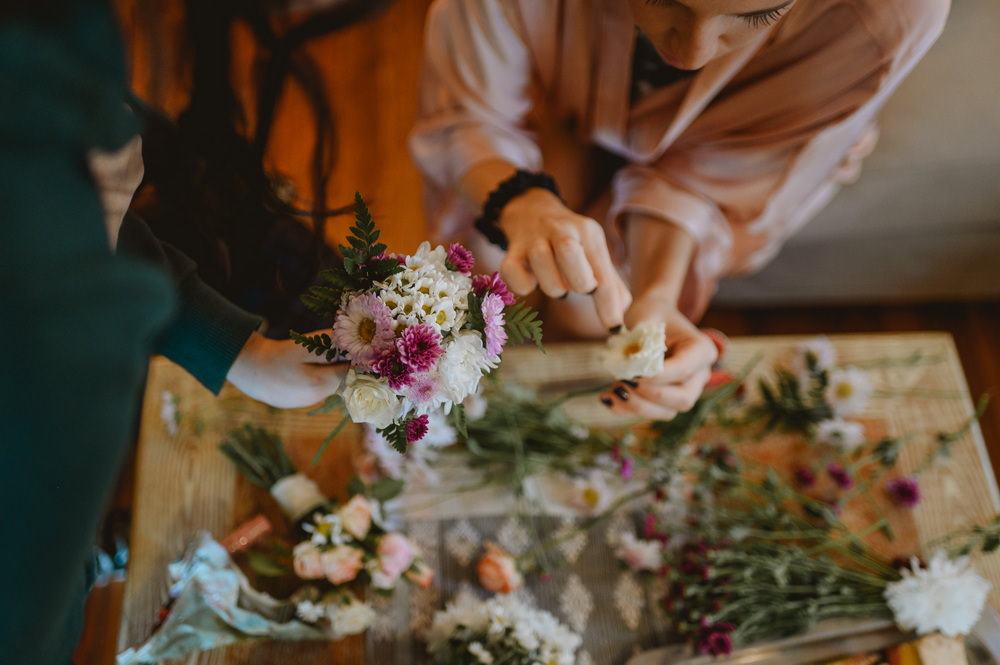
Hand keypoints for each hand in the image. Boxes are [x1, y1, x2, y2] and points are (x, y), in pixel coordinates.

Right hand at [226, 332, 346, 407]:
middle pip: (342, 380)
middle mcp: (317, 398)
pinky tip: (302, 367)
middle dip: (342, 364)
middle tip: (336, 347)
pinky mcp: (297, 402)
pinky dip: (315, 377)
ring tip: (314, 356)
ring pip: (328, 384)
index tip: (357, 345)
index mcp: (321, 384)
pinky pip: (315, 388)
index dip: (356, 358)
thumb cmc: (278, 355)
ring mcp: (307, 402)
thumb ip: (331, 345)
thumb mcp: (305, 346)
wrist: (247, 370)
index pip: (352, 373)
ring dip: (328, 370)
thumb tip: (353, 345)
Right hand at [497, 188, 630, 329]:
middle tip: (576, 288)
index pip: (601, 272)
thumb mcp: (593, 253)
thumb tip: (621, 314)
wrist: (530, 210)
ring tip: (556, 283)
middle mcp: (561, 230)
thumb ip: (609, 283)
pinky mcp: (512, 251)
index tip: (614, 328)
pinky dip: (522, 285)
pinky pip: (511, 272)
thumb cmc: (569, 242)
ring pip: (540, 262)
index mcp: (588, 233)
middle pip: (568, 252)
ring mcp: (534, 239)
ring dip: (552, 286)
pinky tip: (531, 282)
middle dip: (577, 282)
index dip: (608, 304)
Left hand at [599, 296, 717, 419]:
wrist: (653, 318)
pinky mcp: (668, 400)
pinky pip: (652, 413)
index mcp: (701, 349)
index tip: (631, 373)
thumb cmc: (651, 314)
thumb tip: (629, 364)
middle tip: (623, 382)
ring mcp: (686, 390)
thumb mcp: (646, 316)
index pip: (683, 370)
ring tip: (613, 390)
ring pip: (668, 412)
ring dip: (638, 406)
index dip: (657, 376)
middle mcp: (700, 374)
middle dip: (650, 395)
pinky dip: (629, 410)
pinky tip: (608, 397)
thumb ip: (641, 338)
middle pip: (683, 399)